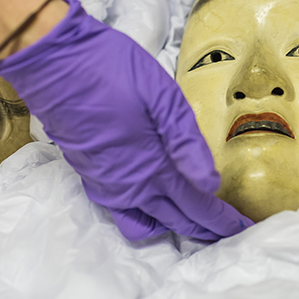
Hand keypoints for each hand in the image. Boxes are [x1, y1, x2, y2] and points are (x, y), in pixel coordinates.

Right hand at [0, 0, 253, 240]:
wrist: (52, 64)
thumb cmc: (111, 70)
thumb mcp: (160, 95)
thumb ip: (185, 141)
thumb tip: (210, 184)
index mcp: (153, 166)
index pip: (197, 205)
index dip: (223, 222)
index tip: (246, 232)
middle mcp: (130, 187)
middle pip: (176, 221)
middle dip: (205, 230)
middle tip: (230, 234)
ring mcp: (107, 186)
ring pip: (148, 223)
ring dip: (175, 226)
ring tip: (198, 221)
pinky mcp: (91, 178)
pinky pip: (124, 213)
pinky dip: (147, 218)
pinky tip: (158, 204)